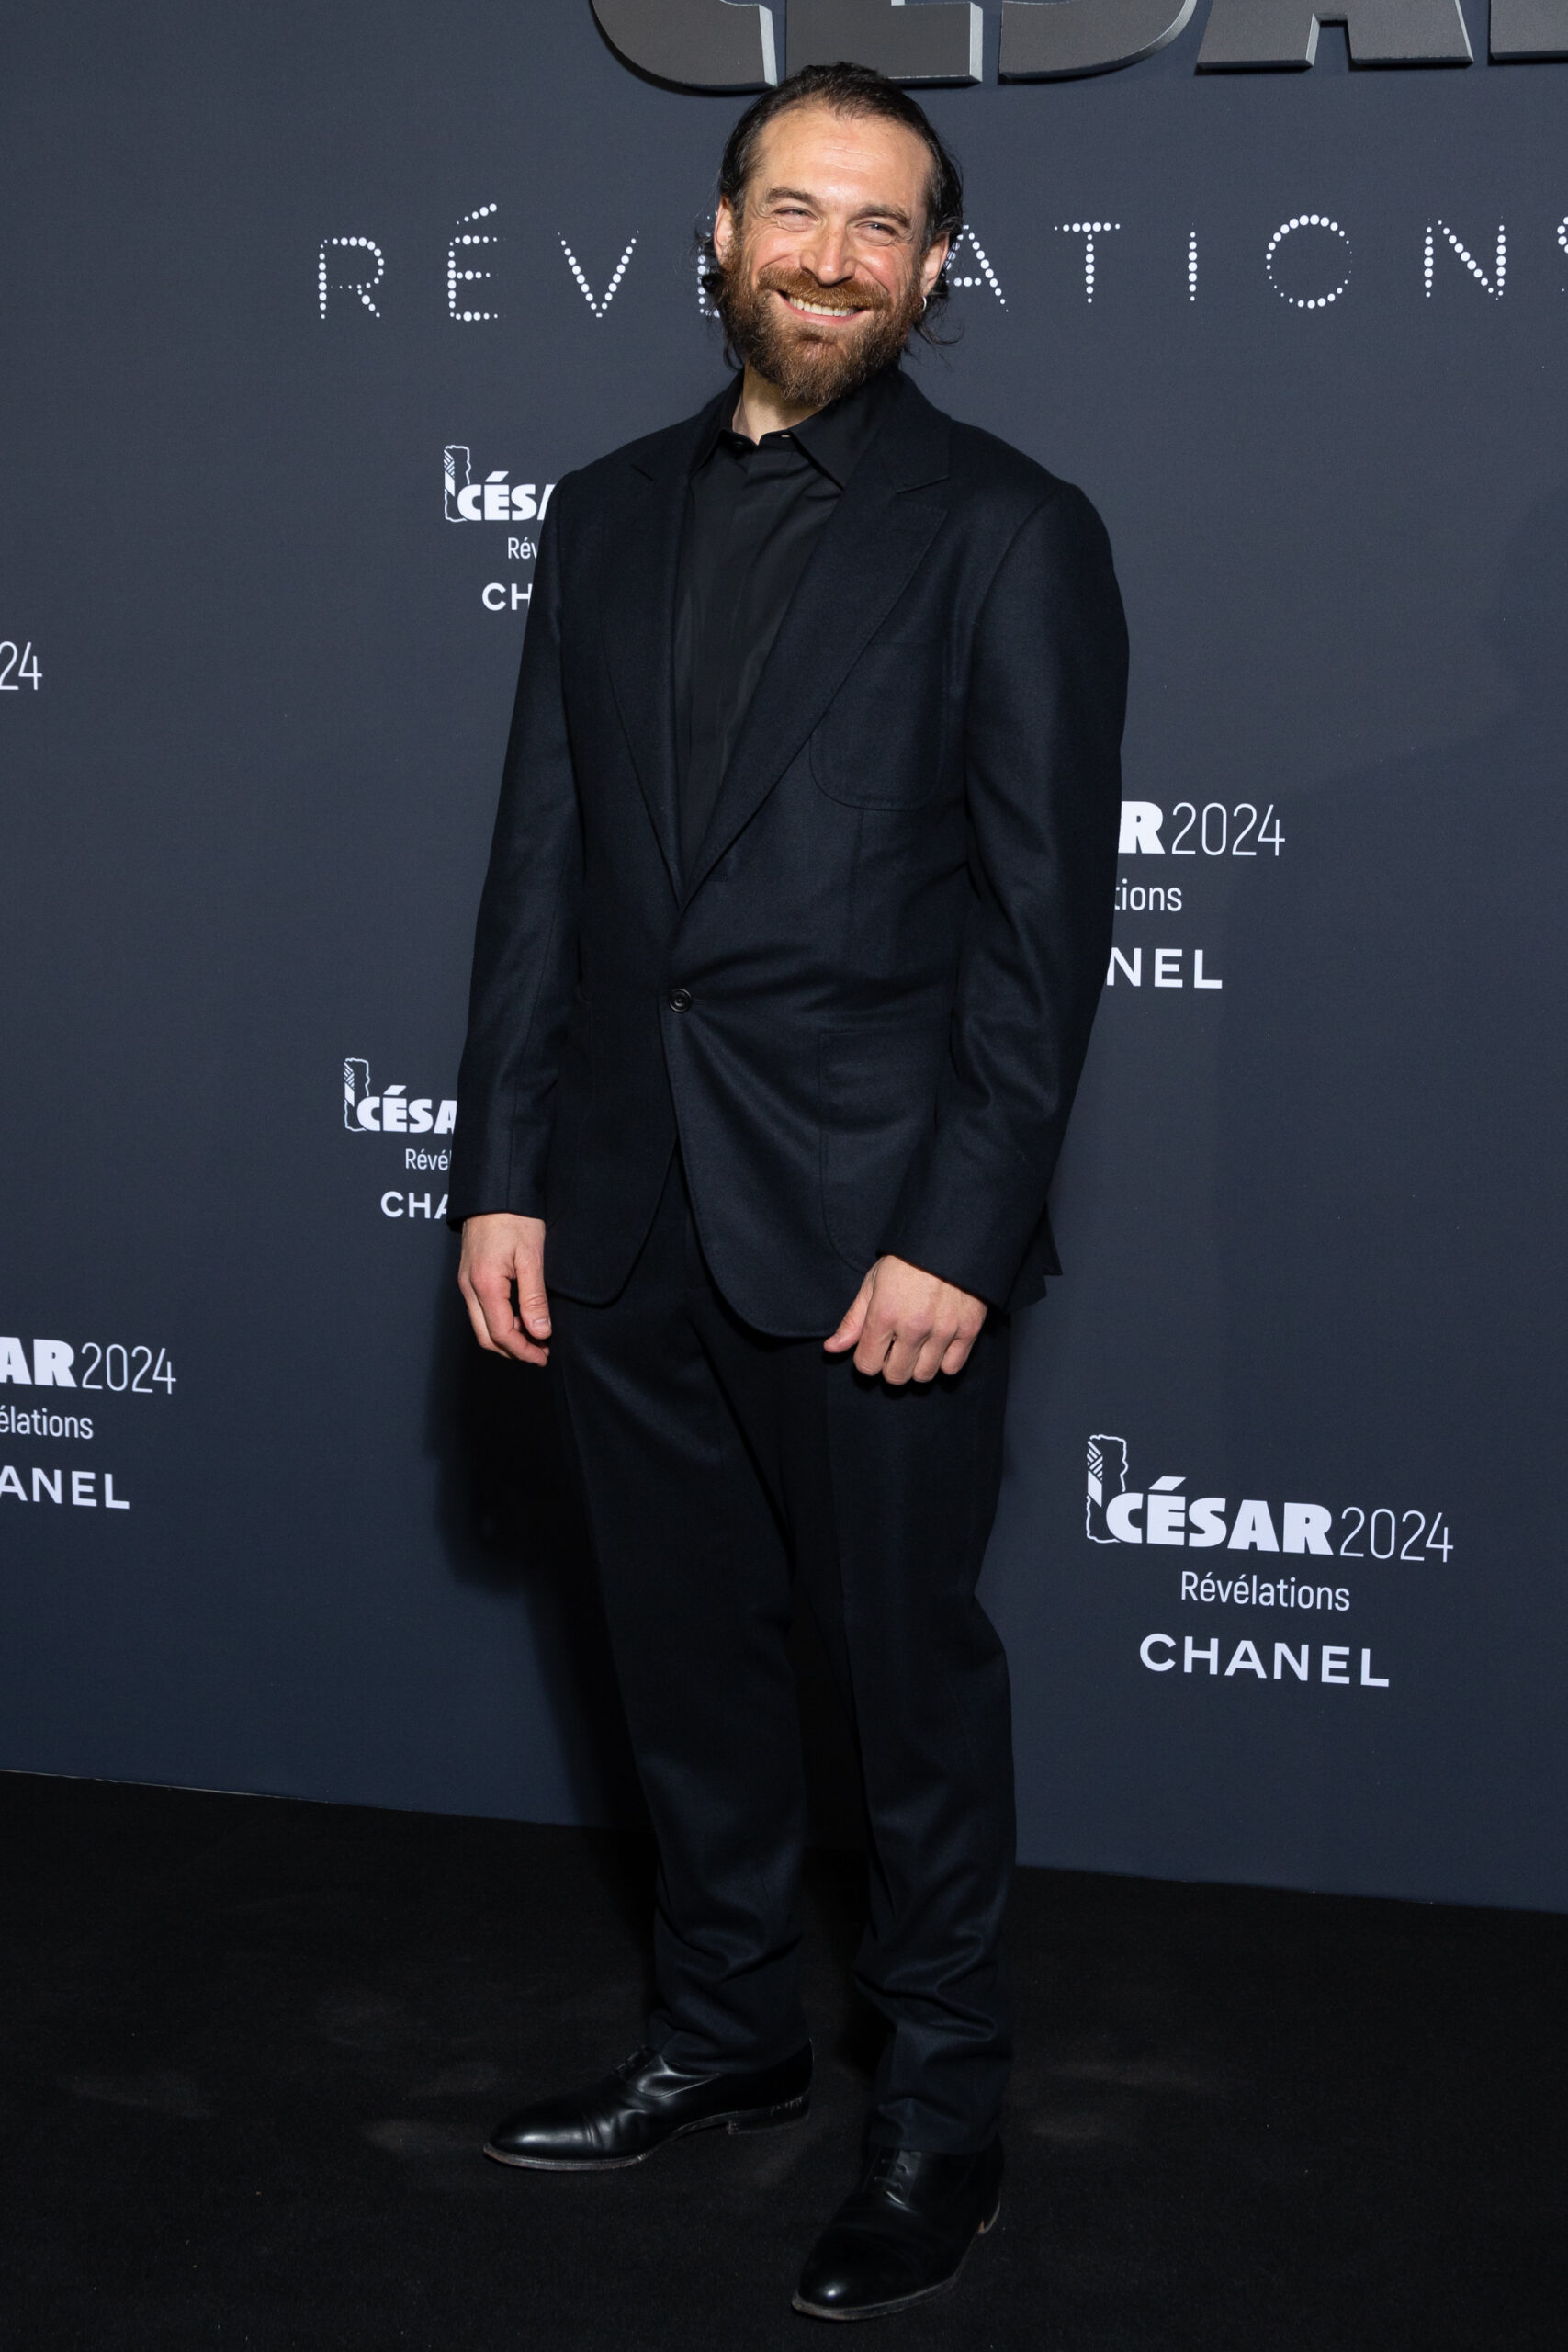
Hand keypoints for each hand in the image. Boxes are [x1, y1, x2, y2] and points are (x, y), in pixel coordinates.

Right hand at [458, 1213, 550, 1365]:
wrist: (494, 1189)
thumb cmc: (514, 1217)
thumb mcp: (531, 1256)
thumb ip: (534, 1297)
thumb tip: (539, 1332)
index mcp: (484, 1284)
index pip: (501, 1334)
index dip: (523, 1351)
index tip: (543, 1356)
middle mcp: (469, 1287)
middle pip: (486, 1336)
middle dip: (513, 1351)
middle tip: (541, 1353)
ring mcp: (466, 1281)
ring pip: (482, 1325)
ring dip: (507, 1338)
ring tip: (535, 1337)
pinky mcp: (469, 1275)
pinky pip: (480, 1310)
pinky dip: (500, 1321)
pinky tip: (521, 1317)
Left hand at [824, 1254, 986, 1385]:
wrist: (950, 1239)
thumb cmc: (907, 1260)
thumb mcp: (873, 1284)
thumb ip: (853, 1320)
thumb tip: (832, 1349)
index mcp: (884, 1314)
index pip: (867, 1365)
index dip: (867, 1359)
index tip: (874, 1347)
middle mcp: (913, 1327)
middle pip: (895, 1376)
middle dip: (891, 1366)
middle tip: (896, 1347)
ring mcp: (943, 1330)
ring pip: (924, 1375)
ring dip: (917, 1365)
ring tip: (917, 1345)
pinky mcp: (968, 1329)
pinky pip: (952, 1367)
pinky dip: (943, 1361)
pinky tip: (937, 1344)